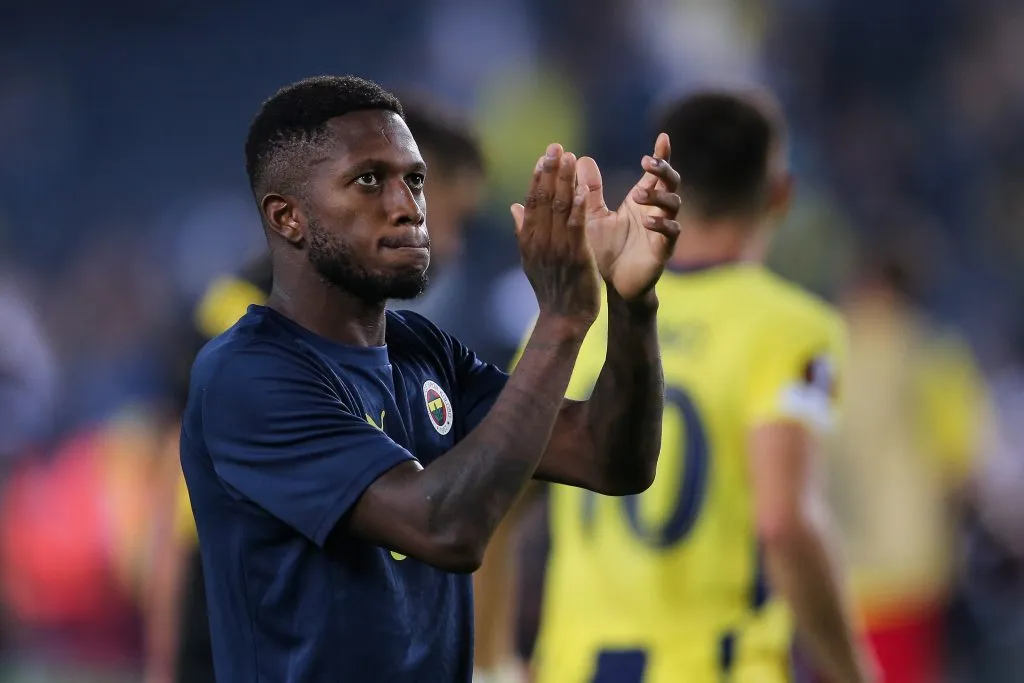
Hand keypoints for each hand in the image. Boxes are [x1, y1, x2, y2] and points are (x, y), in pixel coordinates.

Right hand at [511, 143, 600, 334]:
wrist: (563, 319)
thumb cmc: (551, 289)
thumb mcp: (531, 259)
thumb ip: (523, 231)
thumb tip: (514, 207)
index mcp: (529, 239)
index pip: (532, 200)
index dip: (539, 176)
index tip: (545, 155)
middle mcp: (540, 241)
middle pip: (544, 199)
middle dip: (551, 171)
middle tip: (557, 147)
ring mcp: (557, 248)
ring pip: (559, 208)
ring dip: (564, 181)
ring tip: (570, 158)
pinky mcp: (576, 256)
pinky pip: (575, 227)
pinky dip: (577, 207)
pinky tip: (580, 189)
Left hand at [578, 133, 681, 302]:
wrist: (612, 284)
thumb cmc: (606, 249)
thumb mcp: (593, 215)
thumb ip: (589, 190)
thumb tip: (580, 158)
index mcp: (641, 200)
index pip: (655, 173)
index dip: (661, 155)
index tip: (662, 136)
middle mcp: (656, 211)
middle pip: (671, 183)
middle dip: (664, 170)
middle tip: (648, 163)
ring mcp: (663, 230)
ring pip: (674, 205)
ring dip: (659, 197)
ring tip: (639, 196)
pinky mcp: (663, 250)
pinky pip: (671, 233)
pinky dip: (663, 224)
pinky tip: (649, 221)